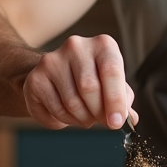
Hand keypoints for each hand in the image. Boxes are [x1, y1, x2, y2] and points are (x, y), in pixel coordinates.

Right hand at [22, 34, 138, 130]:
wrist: (56, 72)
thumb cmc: (92, 78)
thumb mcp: (112, 84)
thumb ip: (123, 100)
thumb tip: (130, 118)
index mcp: (102, 45)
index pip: (111, 71)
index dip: (115, 101)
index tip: (117, 122)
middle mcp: (76, 46)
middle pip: (90, 88)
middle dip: (98, 113)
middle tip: (102, 121)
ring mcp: (53, 60)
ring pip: (72, 103)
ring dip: (83, 119)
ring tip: (85, 117)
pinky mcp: (36, 78)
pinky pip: (55, 110)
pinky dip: (65, 121)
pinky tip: (68, 115)